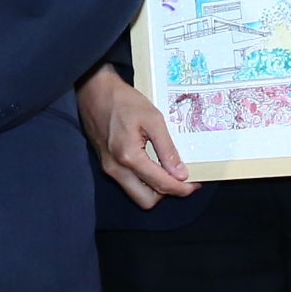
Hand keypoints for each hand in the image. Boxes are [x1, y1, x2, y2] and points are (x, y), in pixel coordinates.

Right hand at [78, 66, 193, 207]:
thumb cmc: (124, 101)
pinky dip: (144, 181)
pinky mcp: (107, 165)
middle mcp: (116, 169)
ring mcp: (109, 168)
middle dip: (167, 194)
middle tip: (182, 181)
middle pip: (146, 200)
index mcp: (129, 157)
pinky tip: (155, 167)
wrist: (95, 91)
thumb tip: (180, 174)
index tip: (196, 185)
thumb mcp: (153, 119)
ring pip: (136, 194)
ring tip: (170, 173)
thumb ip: (167, 149)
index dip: (182, 189)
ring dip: (155, 189)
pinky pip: (128, 184)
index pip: (160, 184)